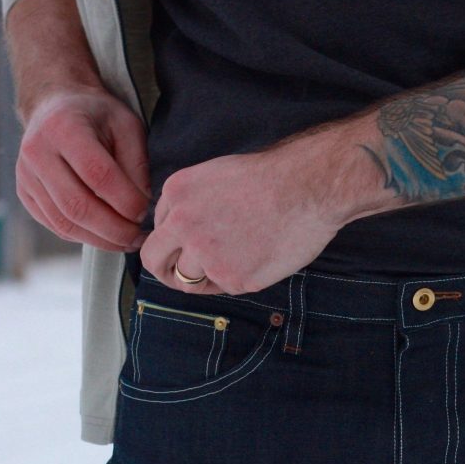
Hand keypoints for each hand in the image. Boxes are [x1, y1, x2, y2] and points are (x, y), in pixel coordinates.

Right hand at [16, 87, 151, 251]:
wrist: (56, 106)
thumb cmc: (98, 117)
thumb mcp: (127, 126)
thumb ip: (137, 165)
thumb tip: (142, 208)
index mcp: (63, 127)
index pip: (98, 175)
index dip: (126, 200)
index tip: (146, 211)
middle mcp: (37, 151)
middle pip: (78, 206)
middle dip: (115, 230)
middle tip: (140, 238)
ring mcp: (26, 175)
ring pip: (65, 223)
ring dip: (102, 240)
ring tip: (128, 241)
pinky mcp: (25, 193)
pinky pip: (56, 226)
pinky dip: (85, 237)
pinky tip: (106, 235)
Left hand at [139, 130, 364, 294]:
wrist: (307, 188)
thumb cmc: (270, 178)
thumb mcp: (213, 176)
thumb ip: (189, 205)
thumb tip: (181, 236)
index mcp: (177, 194)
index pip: (158, 232)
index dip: (173, 243)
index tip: (186, 249)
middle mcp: (184, 226)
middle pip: (157, 263)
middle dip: (168, 271)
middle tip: (184, 276)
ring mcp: (207, 255)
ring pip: (189, 281)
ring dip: (207, 276)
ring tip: (238, 260)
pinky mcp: (233, 278)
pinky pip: (225, 287)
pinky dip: (240, 277)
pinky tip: (259, 257)